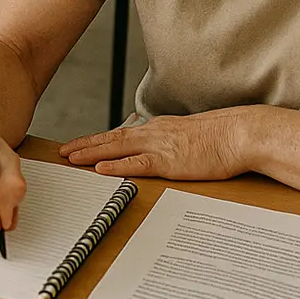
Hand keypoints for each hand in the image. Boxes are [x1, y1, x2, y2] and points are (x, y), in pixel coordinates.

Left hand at [59, 110, 248, 180]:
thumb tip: (156, 145)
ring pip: (116, 149)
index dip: (95, 140)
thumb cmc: (217, 137)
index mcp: (155, 129)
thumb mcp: (185, 135)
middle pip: (109, 139)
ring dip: (91, 153)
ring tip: (70, 158)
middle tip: (62, 151)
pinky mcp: (168, 162)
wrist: (236, 133)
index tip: (77, 144)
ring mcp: (158, 147)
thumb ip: (167, 140)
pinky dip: (116, 166)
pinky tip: (100, 169)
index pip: (118, 134)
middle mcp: (151, 134)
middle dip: (84, 145)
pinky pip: (136, 164)